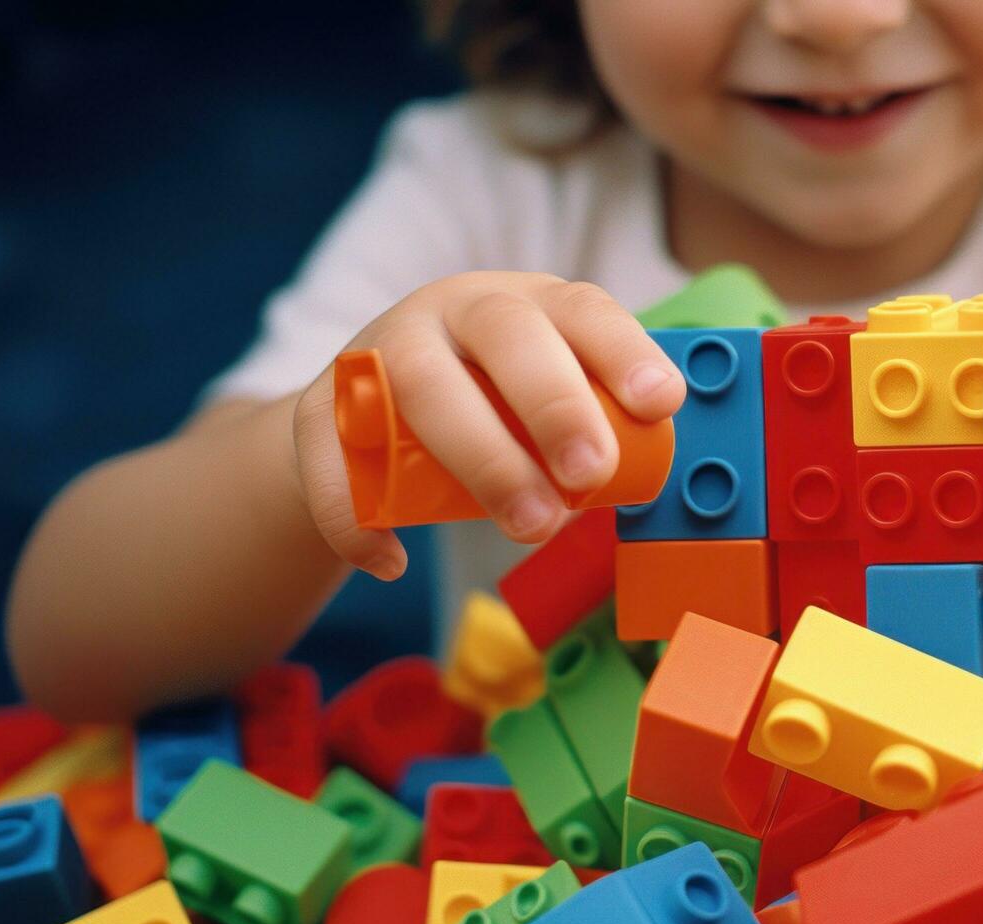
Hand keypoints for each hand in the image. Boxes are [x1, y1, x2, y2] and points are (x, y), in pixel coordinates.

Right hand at [292, 272, 685, 578]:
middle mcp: (451, 312)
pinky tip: (392, 561)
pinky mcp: (321, 407)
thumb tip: (657, 481)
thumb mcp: (533, 398)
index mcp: (520, 303)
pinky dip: (355, 517)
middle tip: (593, 474)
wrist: (357, 419)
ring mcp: (380, 351)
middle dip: (554, 403)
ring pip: (422, 386)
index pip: (579, 309)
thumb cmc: (480, 406)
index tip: (660, 402)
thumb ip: (587, 425)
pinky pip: (330, 458)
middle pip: (504, 334)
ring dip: (481, 458)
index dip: (622, 351)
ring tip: (532, 525)